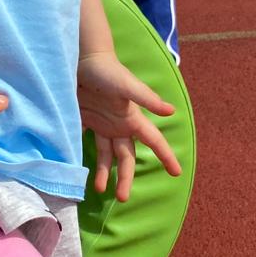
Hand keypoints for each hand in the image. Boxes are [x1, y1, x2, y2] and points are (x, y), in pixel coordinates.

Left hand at [77, 51, 180, 201]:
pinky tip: (79, 170)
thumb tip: (171, 111)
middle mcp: (119, 125)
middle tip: (123, 198)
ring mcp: (102, 124)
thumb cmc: (107, 71)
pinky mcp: (86, 120)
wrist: (82, 59)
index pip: (153, 141)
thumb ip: (147, 98)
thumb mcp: (127, 85)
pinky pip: (86, 143)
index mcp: (132, 118)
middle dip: (126, 177)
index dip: (166, 156)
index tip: (176, 173)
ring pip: (106, 155)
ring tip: (99, 189)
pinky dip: (84, 156)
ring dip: (104, 172)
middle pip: (126, 157)